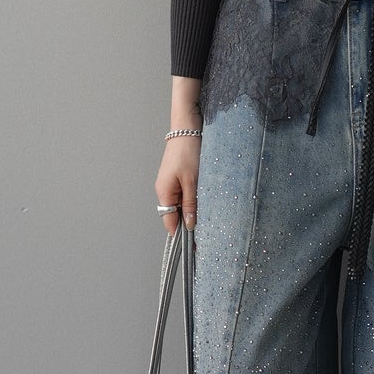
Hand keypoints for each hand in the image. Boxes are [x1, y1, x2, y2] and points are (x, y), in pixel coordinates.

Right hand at [156, 122, 201, 236]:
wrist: (187, 128)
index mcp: (164, 193)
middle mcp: (165, 190)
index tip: (196, 245)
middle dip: (189, 224)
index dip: (182, 235)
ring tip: (209, 220)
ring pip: (182, 205)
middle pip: (176, 215)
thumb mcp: (193, 180)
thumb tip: (190, 225)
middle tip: (207, 235)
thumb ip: (191, 204)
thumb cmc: (188, 151)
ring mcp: (171, 183)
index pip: (170, 222)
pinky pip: (185, 195)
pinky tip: (206, 203)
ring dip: (194, 212)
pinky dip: (194, 201)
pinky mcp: (179, 177)